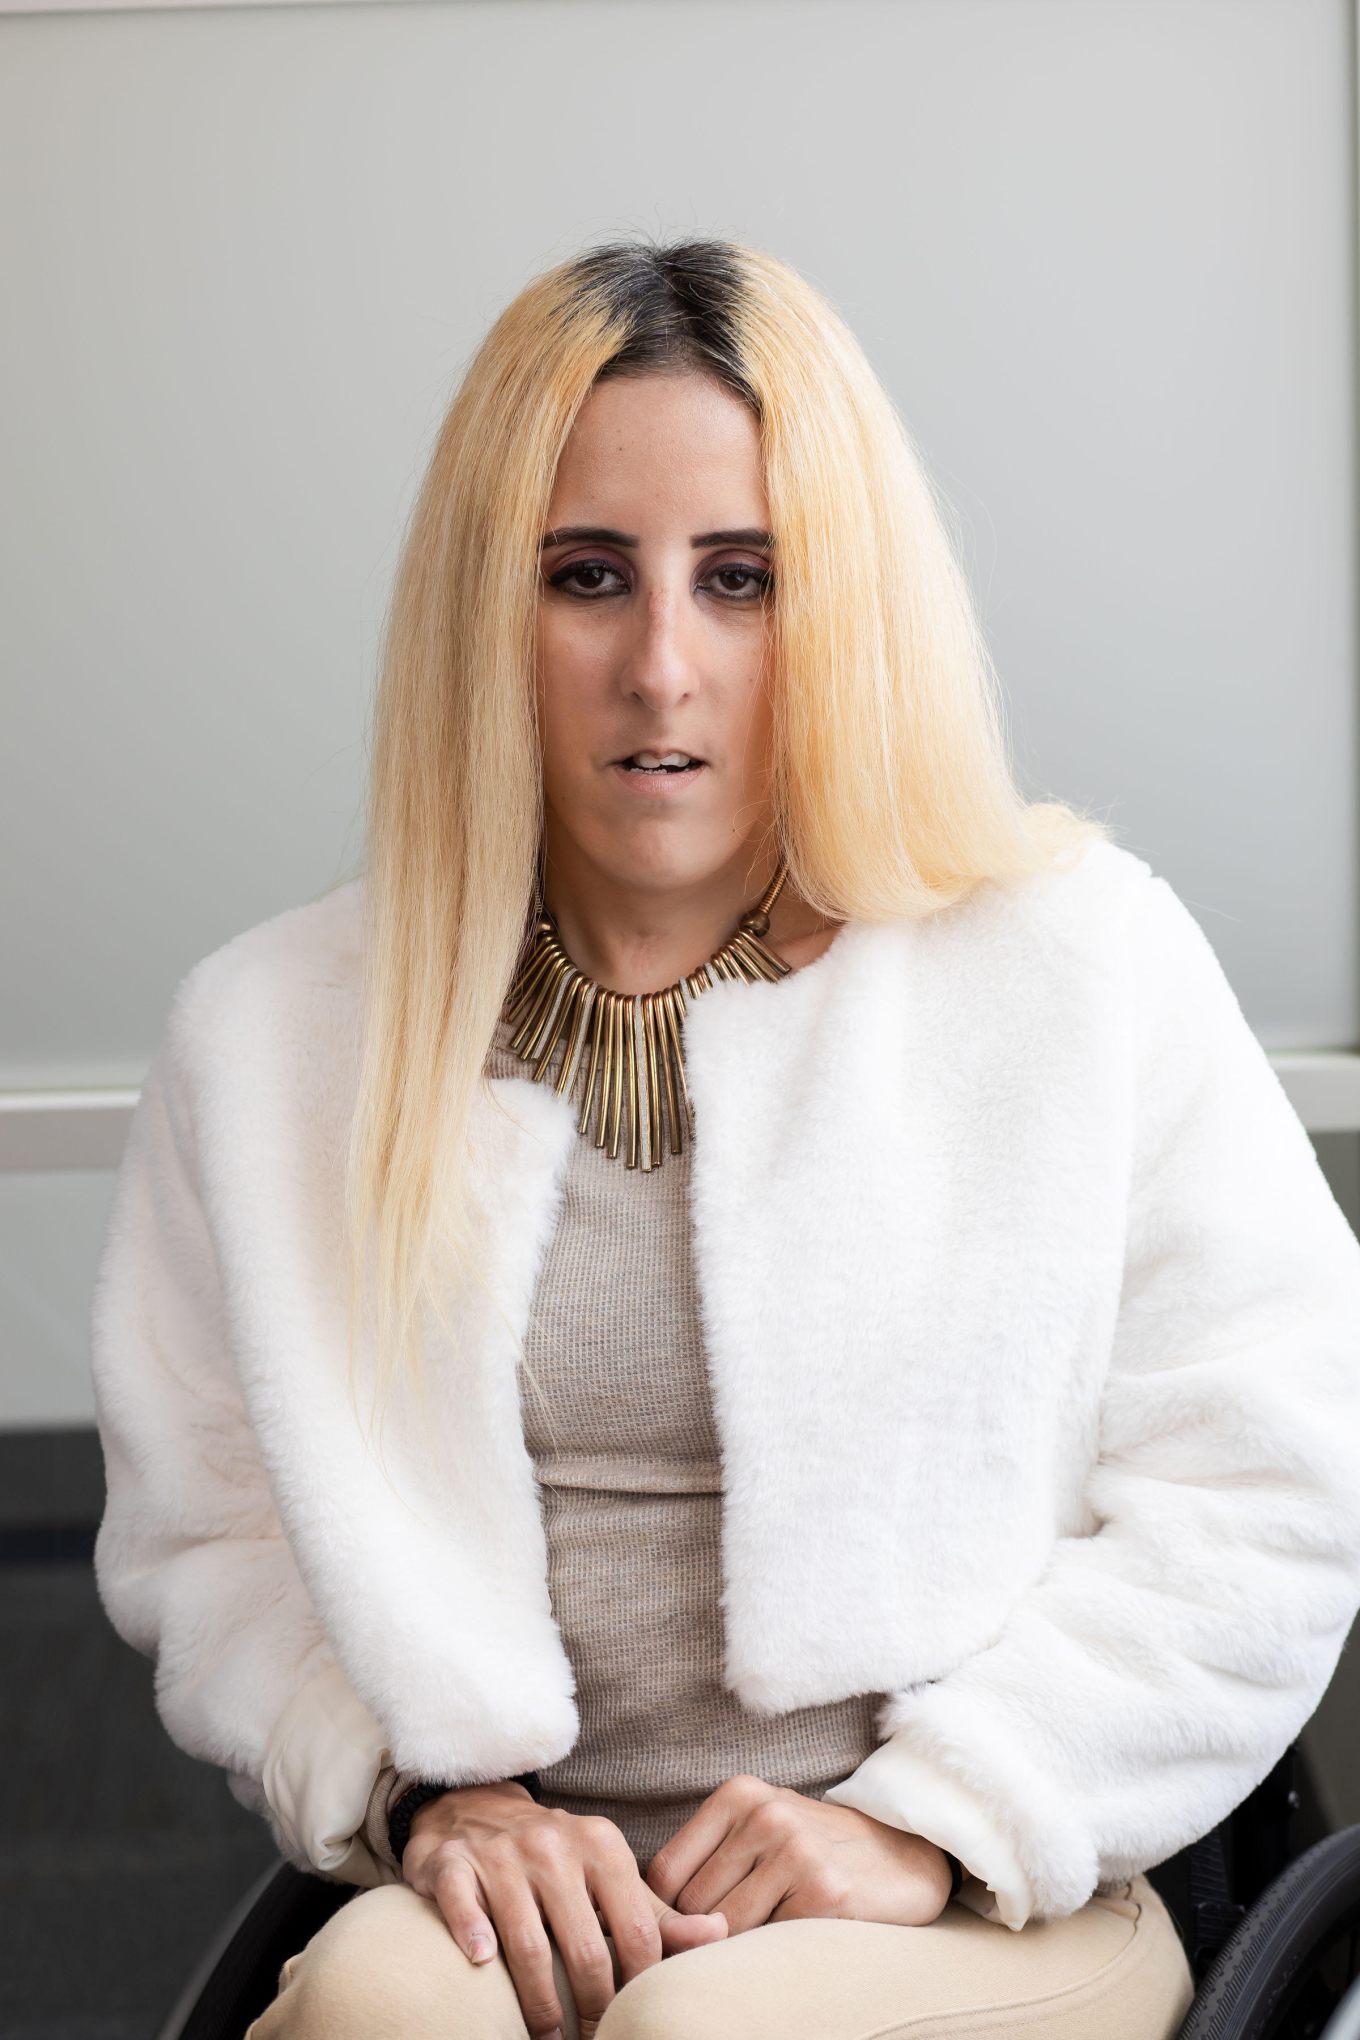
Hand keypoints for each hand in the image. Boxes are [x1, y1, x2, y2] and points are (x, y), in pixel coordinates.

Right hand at [400, 1779, 728, 2039]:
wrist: (474, 1806)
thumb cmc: (554, 1856)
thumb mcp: (608, 1872)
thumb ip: (658, 1912)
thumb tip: (721, 1934)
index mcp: (602, 1847)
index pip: (637, 1932)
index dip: (641, 1988)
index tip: (637, 2022)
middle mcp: (554, 1845)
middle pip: (585, 1949)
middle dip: (594, 2010)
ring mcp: (501, 1854)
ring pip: (527, 1944)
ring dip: (539, 2005)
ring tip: (547, 2039)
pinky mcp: (453, 1865)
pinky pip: (463, 1906)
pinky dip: (472, 1936)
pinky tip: (482, 1964)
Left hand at [644, 1772, 954, 1934]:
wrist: (906, 1858)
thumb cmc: (817, 1853)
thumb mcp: (760, 1835)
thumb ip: (708, 1863)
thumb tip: (645, 1920)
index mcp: (739, 1795)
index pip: (664, 1873)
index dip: (662, 1916)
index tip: (677, 1939)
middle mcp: (764, 1814)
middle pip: (690, 1906)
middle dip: (697, 1937)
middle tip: (720, 1948)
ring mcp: (795, 1850)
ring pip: (723, 1930)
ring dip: (734, 1950)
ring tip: (760, 1941)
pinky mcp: (823, 1891)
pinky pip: (765, 1945)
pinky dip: (769, 1955)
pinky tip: (794, 1940)